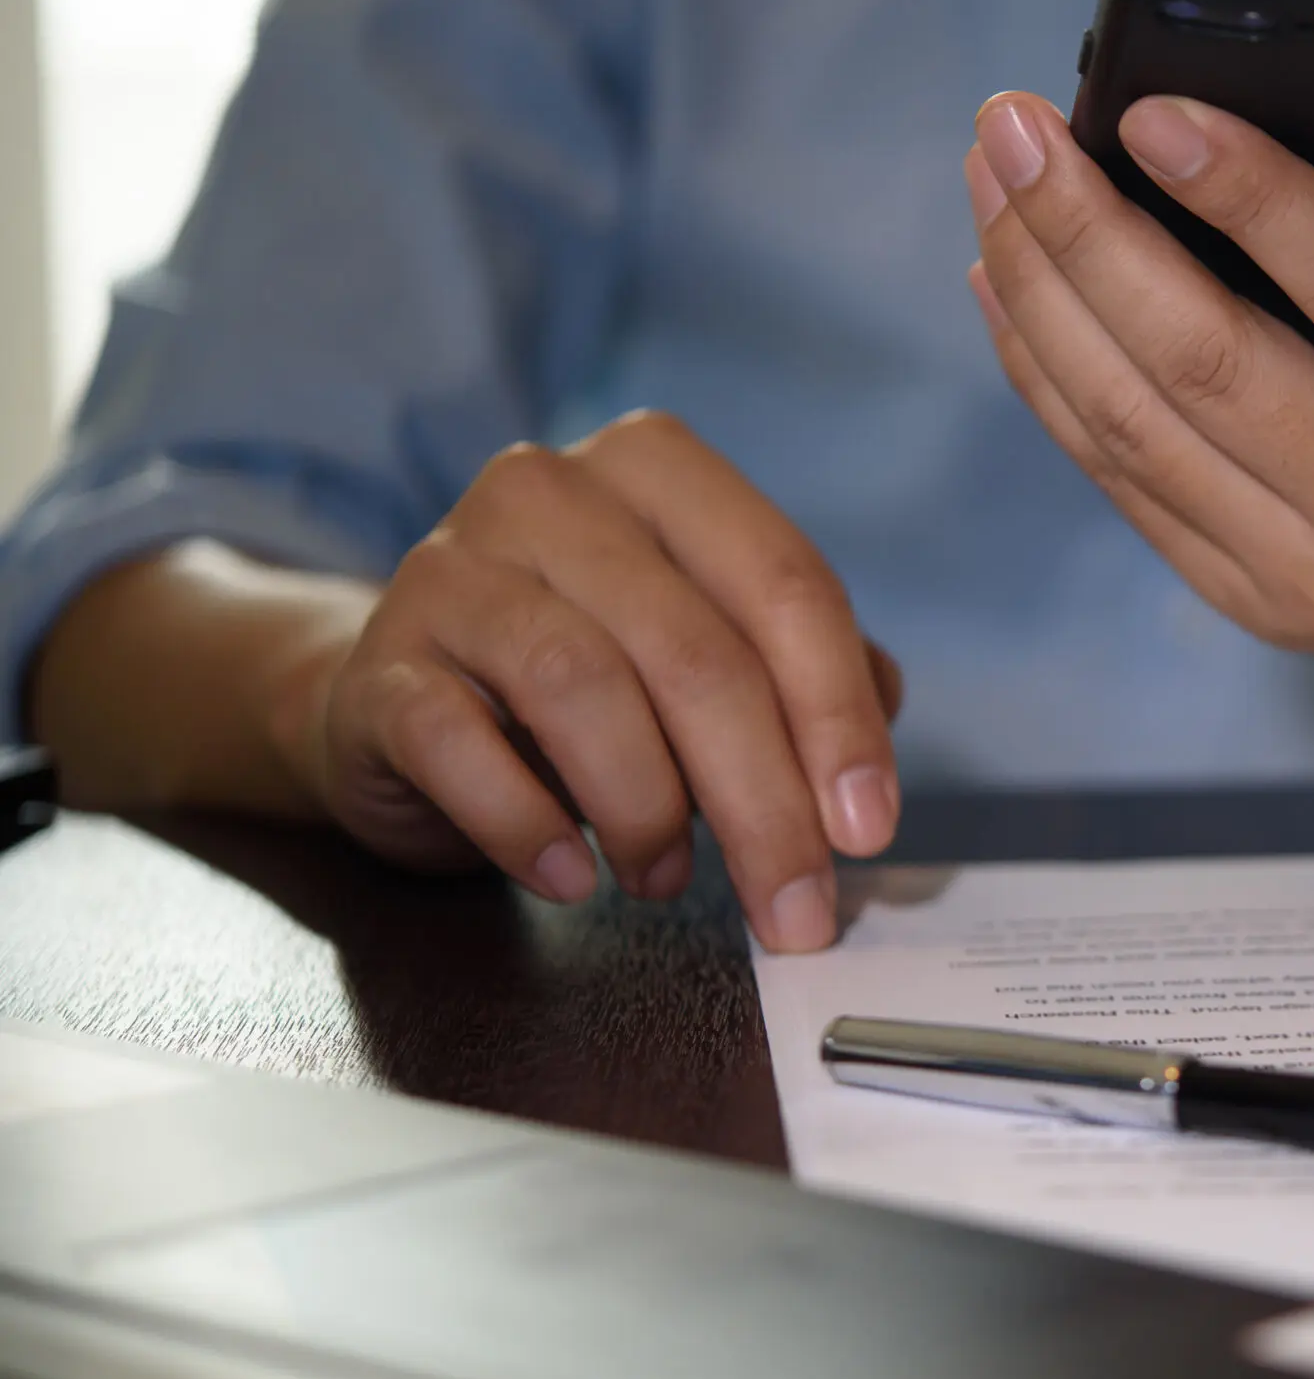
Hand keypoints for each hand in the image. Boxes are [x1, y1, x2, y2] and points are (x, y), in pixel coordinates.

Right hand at [280, 411, 900, 951]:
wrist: (404, 701)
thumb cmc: (595, 674)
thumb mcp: (712, 654)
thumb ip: (807, 681)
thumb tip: (866, 771)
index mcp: (658, 468)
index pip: (784, 584)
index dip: (837, 715)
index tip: (868, 829)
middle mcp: (549, 491)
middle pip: (693, 652)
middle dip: (762, 801)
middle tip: (794, 910)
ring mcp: (450, 569)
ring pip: (581, 689)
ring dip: (646, 811)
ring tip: (668, 879)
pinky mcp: (380, 663)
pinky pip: (459, 745)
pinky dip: (528, 827)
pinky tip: (570, 879)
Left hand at [964, 94, 1313, 717]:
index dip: (1255, 198)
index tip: (1154, 110)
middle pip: (1206, 364)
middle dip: (1089, 234)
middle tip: (1013, 121)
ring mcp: (1309, 577)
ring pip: (1135, 426)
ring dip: (1043, 293)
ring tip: (992, 174)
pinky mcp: (1250, 598)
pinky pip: (1120, 479)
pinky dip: (1046, 374)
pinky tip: (1005, 277)